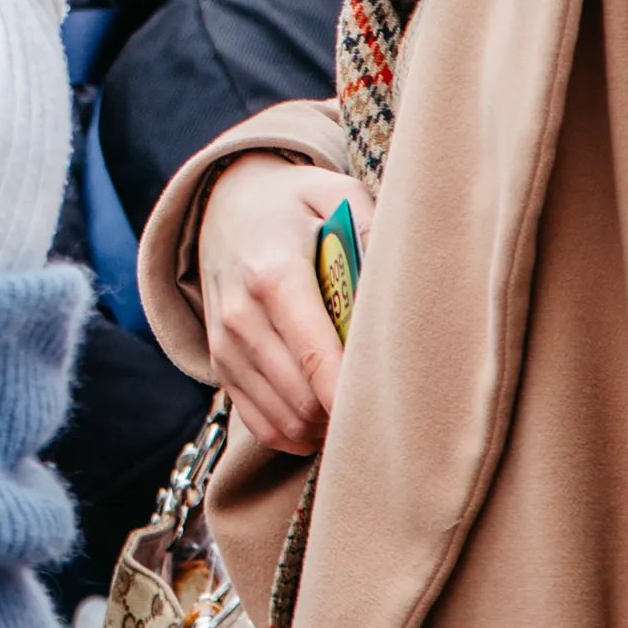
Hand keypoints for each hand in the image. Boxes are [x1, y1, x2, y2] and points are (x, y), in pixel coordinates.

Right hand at [193, 153, 368, 455]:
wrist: (221, 205)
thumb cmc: (291, 204)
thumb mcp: (335, 193)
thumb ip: (374, 230)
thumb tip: (407, 279)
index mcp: (274, 275)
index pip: (316, 358)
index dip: (353, 398)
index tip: (393, 415)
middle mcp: (241, 317)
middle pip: (303, 398)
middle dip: (348, 413)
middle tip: (390, 405)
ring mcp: (225, 345)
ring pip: (284, 419)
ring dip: (325, 426)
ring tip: (360, 408)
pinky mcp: (220, 365)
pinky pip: (260, 424)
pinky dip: (297, 434)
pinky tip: (326, 418)